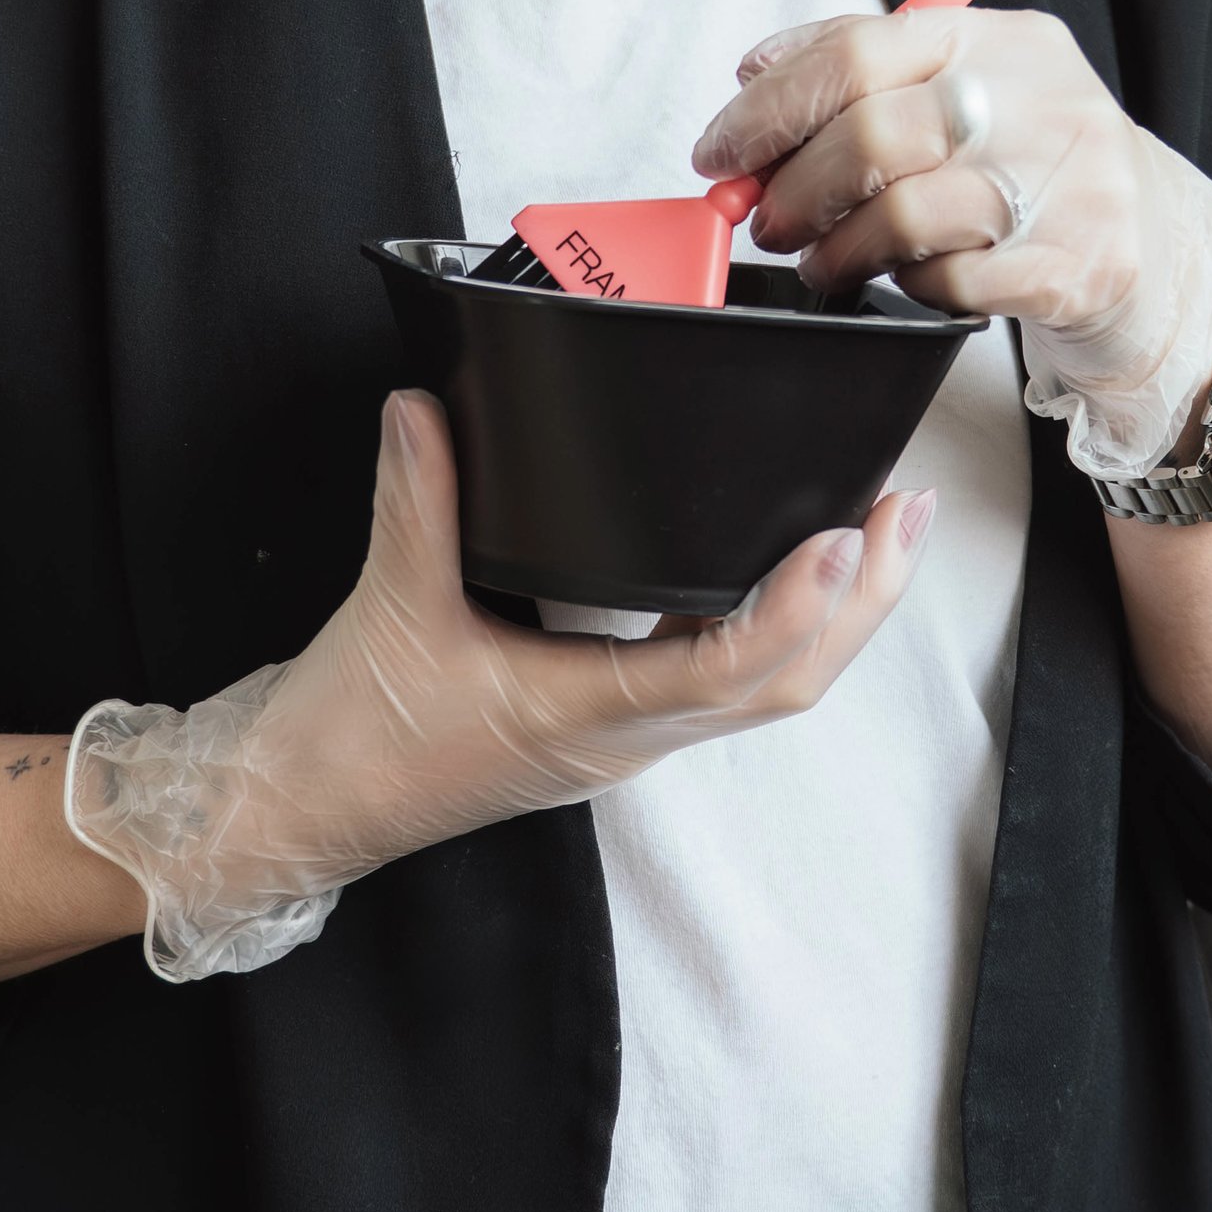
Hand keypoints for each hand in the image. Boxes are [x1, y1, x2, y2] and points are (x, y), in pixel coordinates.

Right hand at [69, 391, 933, 974]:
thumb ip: (418, 497)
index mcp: (587, 715)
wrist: (306, 808)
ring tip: (875, 534)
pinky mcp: (606, 725)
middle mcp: (628, 736)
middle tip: (905, 514)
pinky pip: (721, 680)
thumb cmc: (354, 733)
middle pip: (787, 685)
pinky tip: (784, 572)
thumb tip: (425, 403)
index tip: (842, 540)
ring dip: (834, 618)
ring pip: (766, 689)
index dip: (796, 610)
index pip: (726, 668)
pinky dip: (775, 628)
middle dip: (860, 603)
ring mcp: (625, 737)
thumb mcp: (389, 606)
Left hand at [690, 7, 1211, 477]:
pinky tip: (907, 280)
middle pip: (872, 134)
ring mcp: (1066, 183)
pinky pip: (950, 282)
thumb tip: (754, 77)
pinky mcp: (1078, 265)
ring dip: (836, 248)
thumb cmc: (1036, 168)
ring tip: (824, 260)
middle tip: (766, 219)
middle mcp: (1040, 99)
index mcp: (1002, 39)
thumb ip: (867, 70)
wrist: (1160, 250)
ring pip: (904, 213)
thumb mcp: (970, 90)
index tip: (722, 150)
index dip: (772, 106)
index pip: (859, 51)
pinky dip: (909, 287)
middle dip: (794, 187)